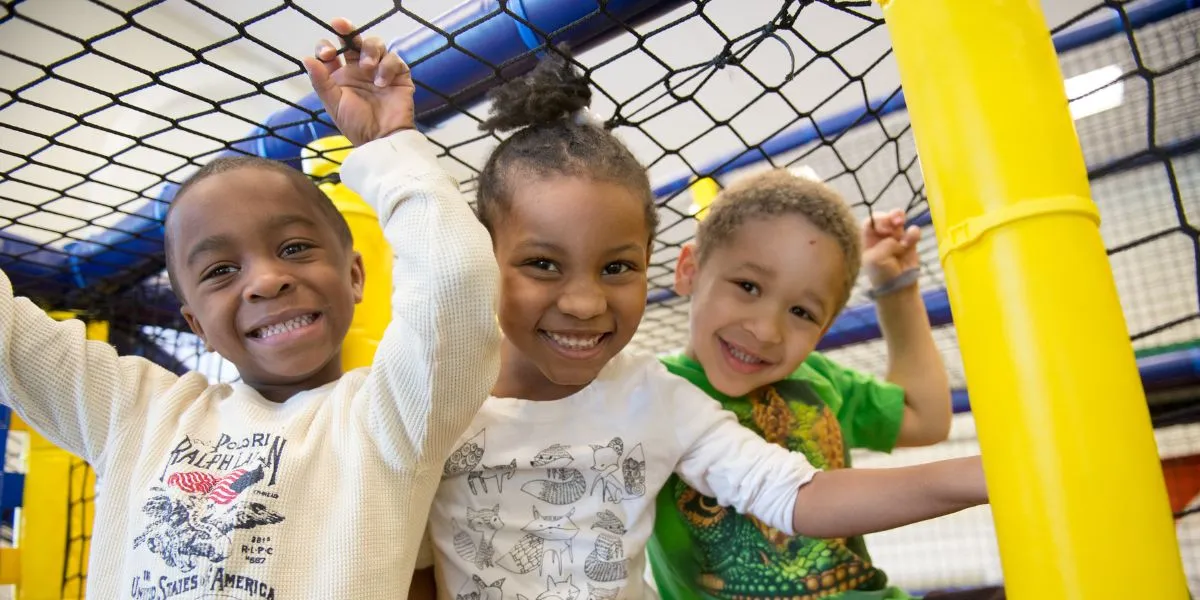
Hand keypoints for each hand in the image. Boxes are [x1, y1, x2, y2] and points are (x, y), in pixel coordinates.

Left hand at [302, 18, 415, 145]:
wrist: (382, 139)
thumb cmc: (356, 125)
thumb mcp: (334, 104)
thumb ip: (321, 81)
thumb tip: (306, 58)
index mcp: (341, 74)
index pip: (331, 51)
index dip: (326, 47)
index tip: (327, 55)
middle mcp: (360, 68)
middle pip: (354, 39)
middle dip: (347, 29)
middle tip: (341, 25)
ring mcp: (380, 69)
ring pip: (376, 43)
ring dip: (369, 51)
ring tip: (367, 68)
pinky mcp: (399, 75)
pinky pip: (394, 59)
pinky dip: (387, 67)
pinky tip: (382, 83)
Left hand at [862, 208, 920, 287]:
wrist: (899, 287)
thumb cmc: (882, 274)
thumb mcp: (876, 259)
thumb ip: (885, 245)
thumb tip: (898, 240)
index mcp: (868, 239)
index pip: (870, 222)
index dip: (878, 221)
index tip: (884, 229)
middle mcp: (881, 236)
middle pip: (885, 217)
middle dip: (891, 216)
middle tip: (896, 222)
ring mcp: (896, 238)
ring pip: (899, 219)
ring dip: (901, 219)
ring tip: (900, 225)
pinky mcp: (910, 242)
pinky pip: (913, 231)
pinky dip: (913, 234)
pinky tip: (909, 243)